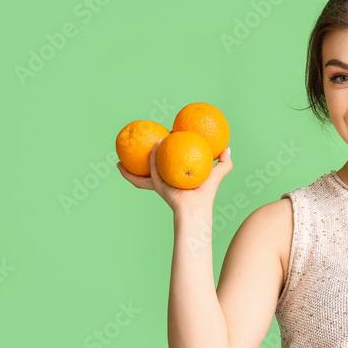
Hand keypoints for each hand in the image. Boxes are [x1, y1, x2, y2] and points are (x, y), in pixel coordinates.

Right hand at [116, 140, 232, 213]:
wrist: (197, 208)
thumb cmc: (207, 193)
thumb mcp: (217, 173)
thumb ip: (224, 162)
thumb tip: (227, 147)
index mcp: (176, 177)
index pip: (166, 164)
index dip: (163, 153)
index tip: (162, 139)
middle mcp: (166, 180)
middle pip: (149, 168)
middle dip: (140, 159)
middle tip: (136, 144)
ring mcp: (160, 184)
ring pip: (142, 173)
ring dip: (130, 167)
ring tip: (120, 155)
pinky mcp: (158, 186)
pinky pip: (151, 170)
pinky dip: (149, 159)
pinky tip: (149, 148)